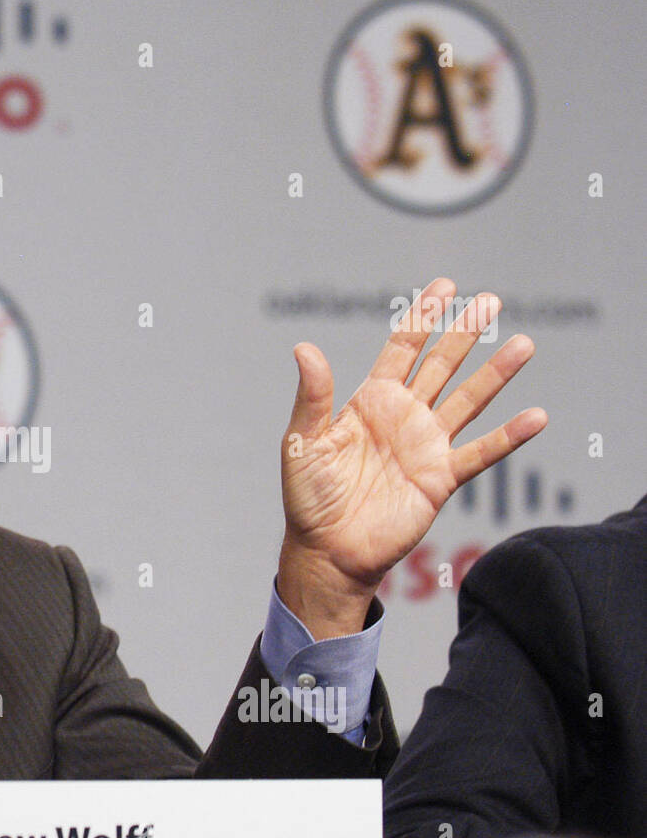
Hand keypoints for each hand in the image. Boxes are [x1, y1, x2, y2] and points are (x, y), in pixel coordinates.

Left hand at [277, 277, 546, 637]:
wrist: (327, 550)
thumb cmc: (308, 497)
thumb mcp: (302, 441)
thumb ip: (312, 396)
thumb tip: (304, 348)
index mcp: (371, 401)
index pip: (402, 348)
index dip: (423, 316)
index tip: (445, 286)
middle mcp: (404, 417)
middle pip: (441, 365)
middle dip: (464, 333)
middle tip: (490, 301)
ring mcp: (426, 445)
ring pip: (467, 400)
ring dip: (496, 374)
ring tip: (524, 344)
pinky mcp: (440, 478)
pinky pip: (480, 453)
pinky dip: (508, 437)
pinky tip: (536, 417)